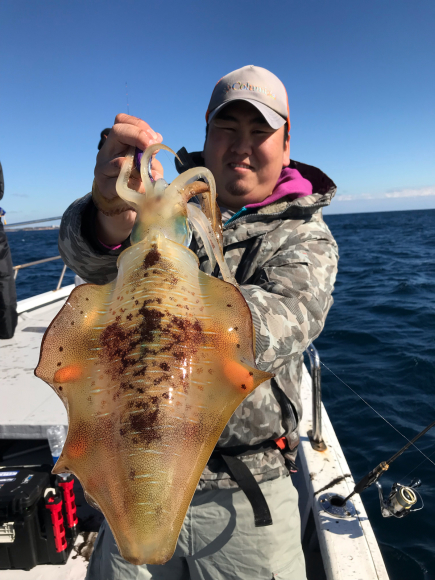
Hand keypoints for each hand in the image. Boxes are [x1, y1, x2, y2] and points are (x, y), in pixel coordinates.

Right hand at [94, 114, 163, 245]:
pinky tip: (144, 187)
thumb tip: (157, 139)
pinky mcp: (104, 187)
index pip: (121, 121)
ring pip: (119, 162)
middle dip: (138, 136)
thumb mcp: (145, 162)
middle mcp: (106, 151)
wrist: (122, 203)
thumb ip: (150, 151)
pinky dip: (136, 185)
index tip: (154, 138)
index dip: (139, 125)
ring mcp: (102, 169)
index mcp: (116, 142)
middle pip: (117, 131)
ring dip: (139, 167)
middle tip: (153, 148)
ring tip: (150, 174)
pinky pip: (119, 183)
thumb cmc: (135, 178)